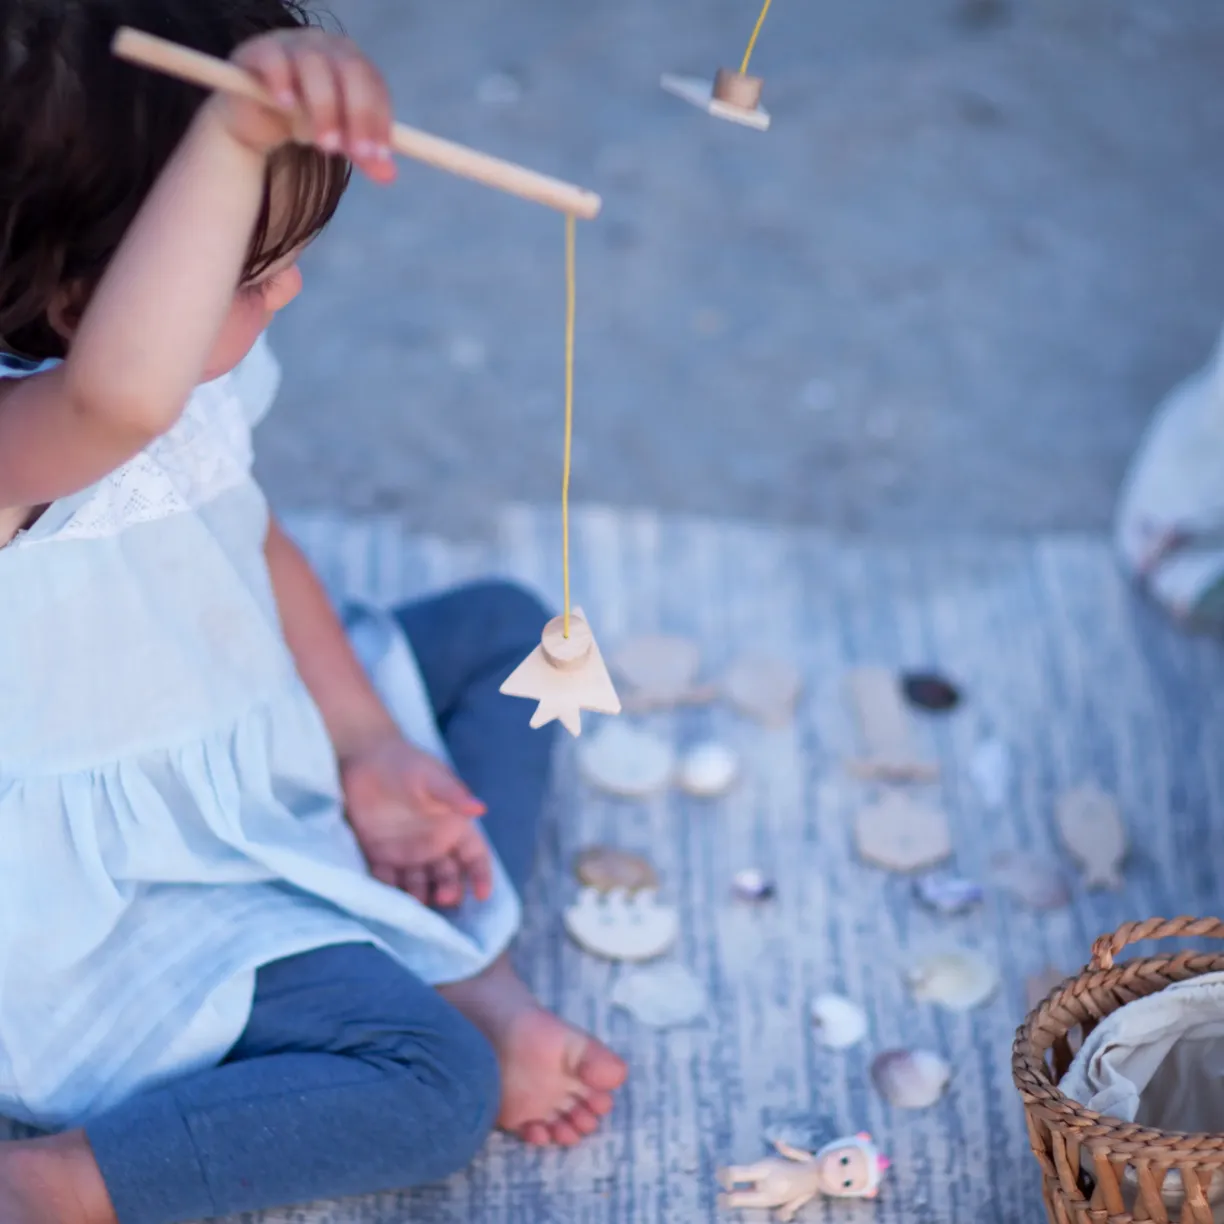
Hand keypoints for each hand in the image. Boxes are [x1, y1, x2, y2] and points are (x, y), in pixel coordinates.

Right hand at [214, 29, 396, 184]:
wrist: (257, 112)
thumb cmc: (306, 118)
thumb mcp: (338, 138)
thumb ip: (361, 154)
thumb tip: (389, 177)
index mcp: (353, 64)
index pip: (375, 86)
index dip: (379, 120)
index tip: (377, 154)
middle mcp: (328, 47)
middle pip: (350, 71)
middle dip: (357, 114)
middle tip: (355, 153)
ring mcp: (294, 44)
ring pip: (314, 66)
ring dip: (324, 107)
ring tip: (324, 145)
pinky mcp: (262, 50)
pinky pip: (274, 60)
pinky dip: (281, 81)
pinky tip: (284, 105)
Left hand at [340, 731, 493, 907]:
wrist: (365, 758)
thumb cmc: (406, 764)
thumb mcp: (432, 777)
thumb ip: (453, 794)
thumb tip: (480, 808)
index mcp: (453, 827)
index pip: (474, 856)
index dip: (480, 875)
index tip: (482, 894)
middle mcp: (433, 845)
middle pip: (449, 876)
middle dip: (449, 890)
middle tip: (444, 898)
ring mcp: (407, 853)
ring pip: (419, 884)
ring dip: (420, 896)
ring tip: (416, 903)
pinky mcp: (379, 856)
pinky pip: (386, 878)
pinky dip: (388, 889)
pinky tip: (388, 896)